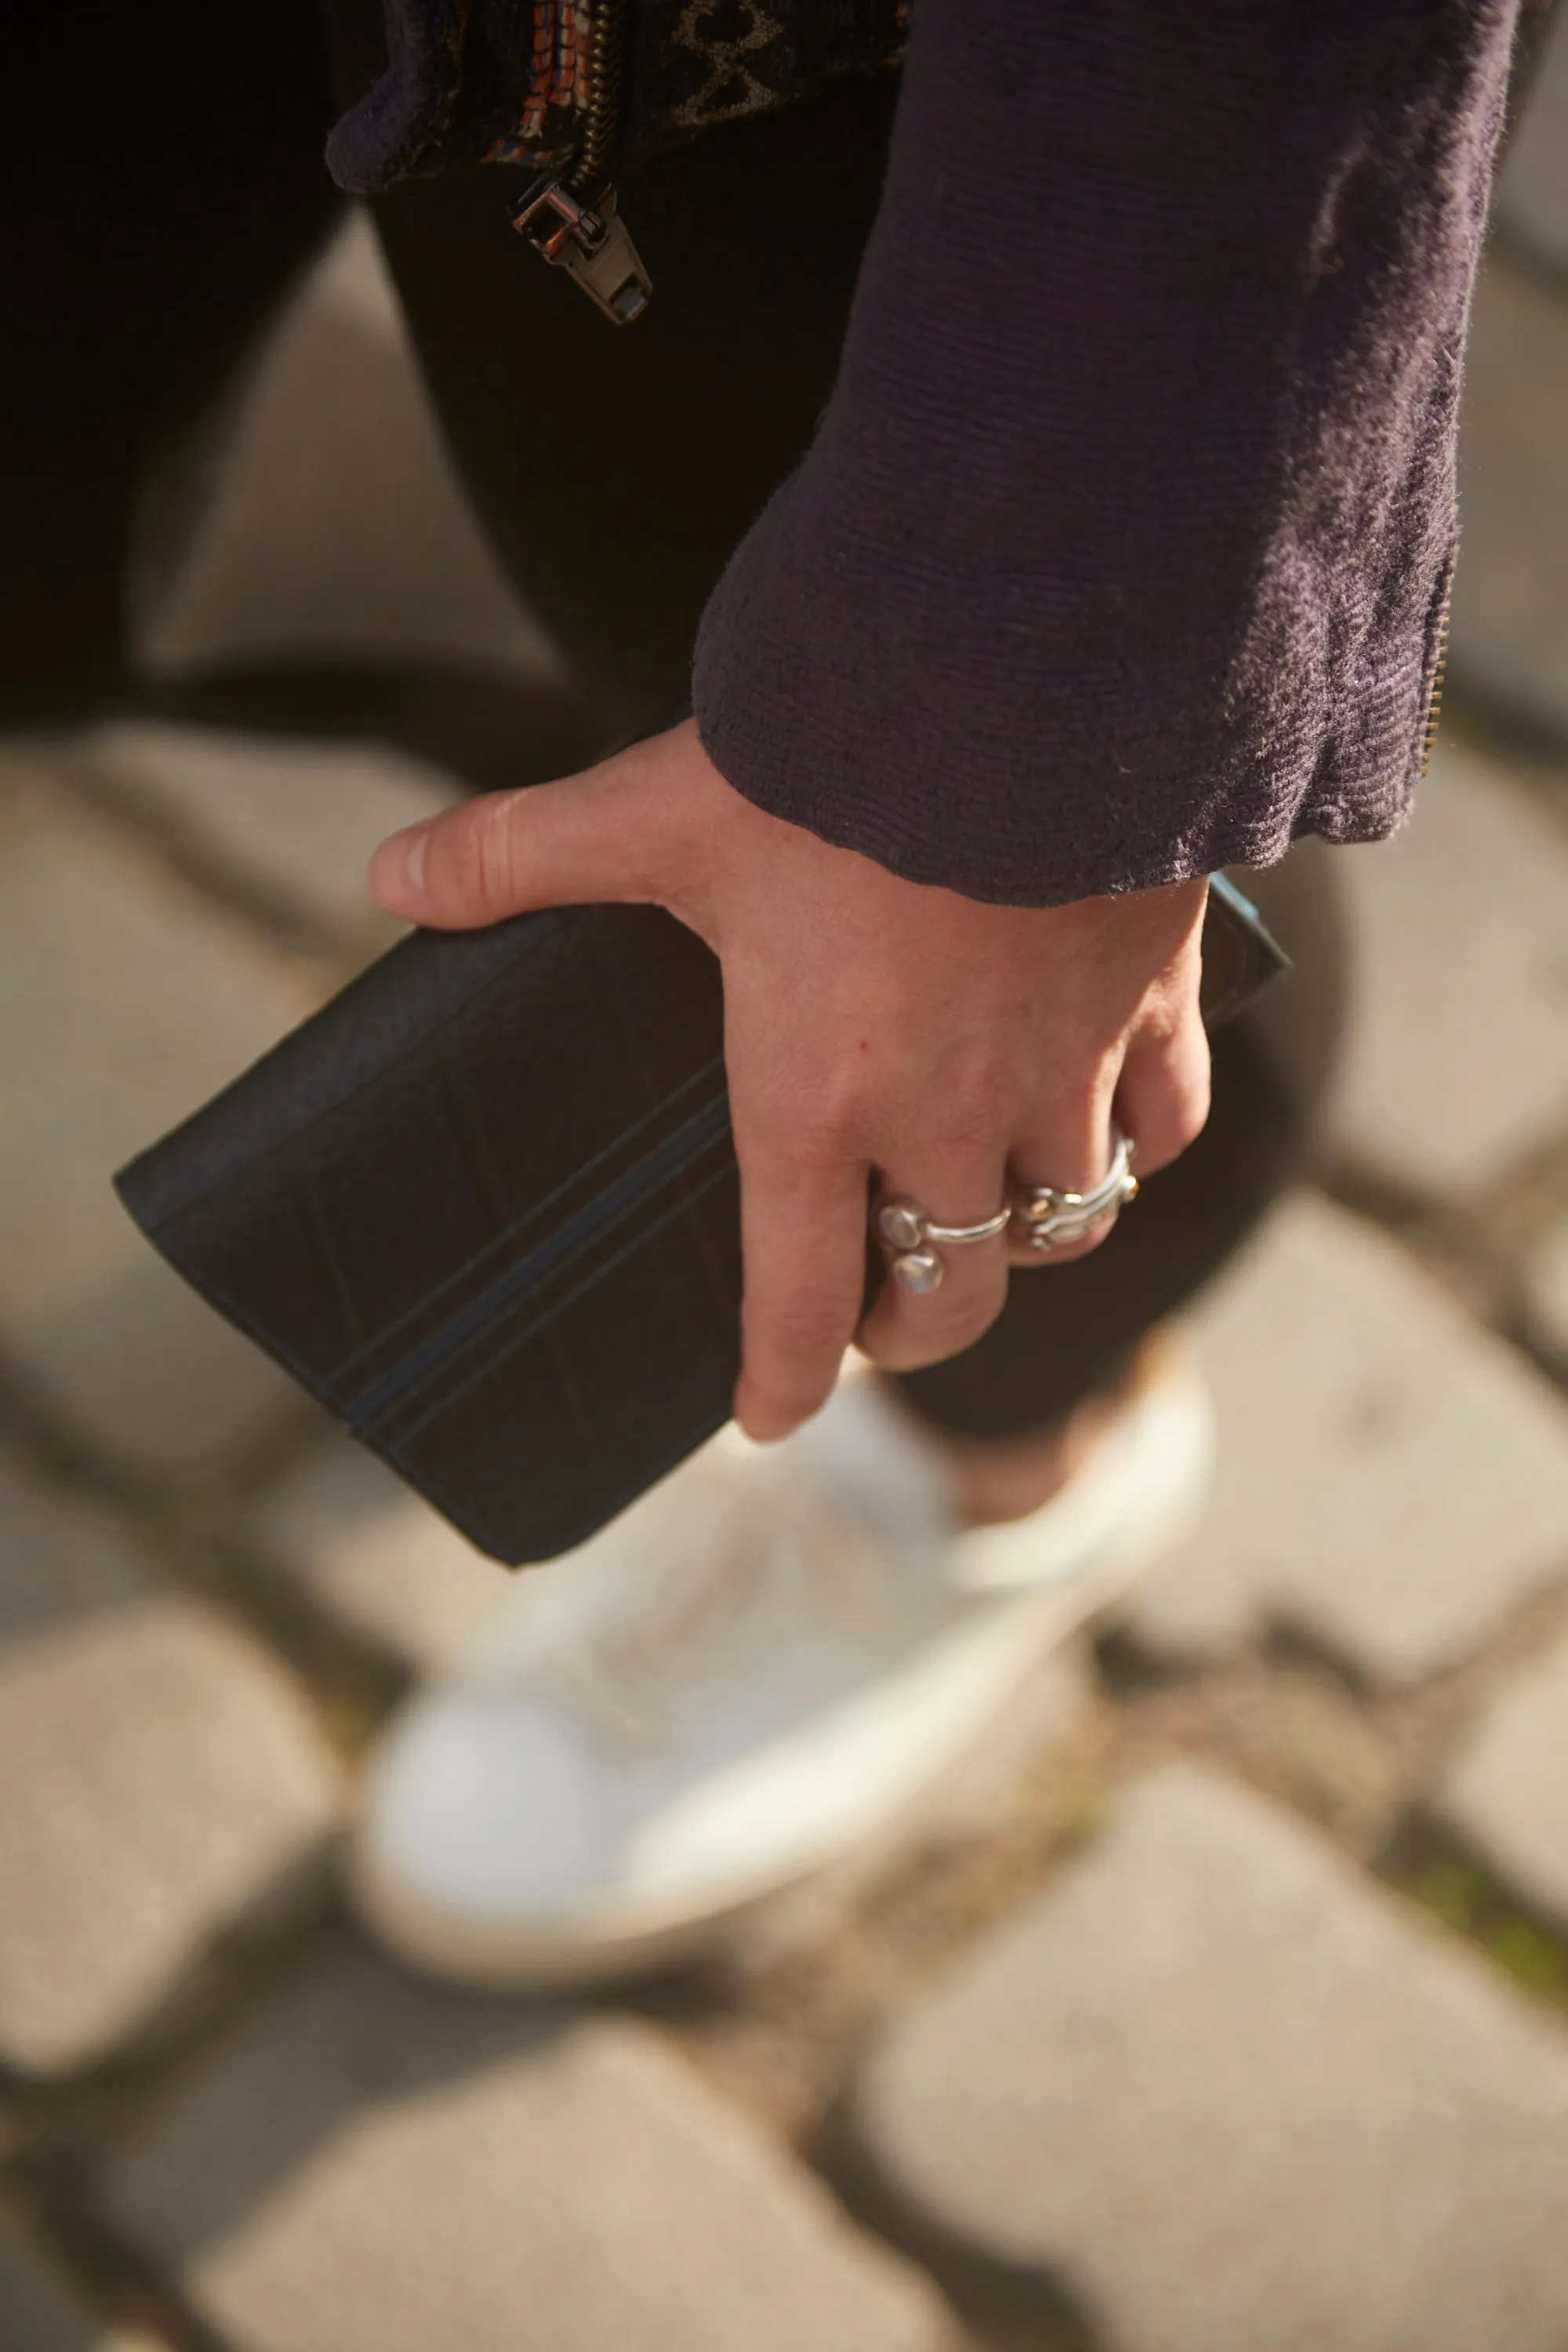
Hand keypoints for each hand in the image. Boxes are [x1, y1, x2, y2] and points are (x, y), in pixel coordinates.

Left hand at [370, 721, 1210, 1440]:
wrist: (1027, 666)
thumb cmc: (836, 754)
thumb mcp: (654, 810)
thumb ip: (520, 854)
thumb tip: (393, 876)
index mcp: (817, 1097)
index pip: (800, 1296)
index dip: (783, 1377)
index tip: (767, 1418)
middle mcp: (949, 1116)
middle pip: (951, 1294)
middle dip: (912, 1331)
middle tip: (883, 1319)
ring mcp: (1064, 1069)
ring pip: (1065, 1223)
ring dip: (1022, 1243)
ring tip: (989, 1221)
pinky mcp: (1152, 1002)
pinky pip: (1165, 1126)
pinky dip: (1139, 1147)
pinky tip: (1114, 1126)